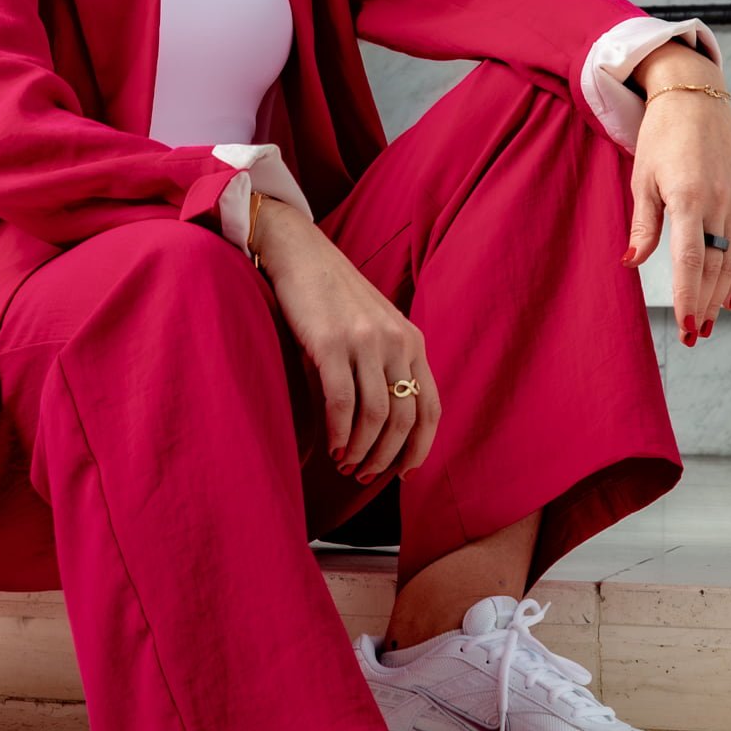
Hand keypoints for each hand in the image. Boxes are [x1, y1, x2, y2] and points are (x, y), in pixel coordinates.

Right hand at [252, 202, 438, 482]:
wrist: (300, 253)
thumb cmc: (332, 298)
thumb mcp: (372, 329)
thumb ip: (384, 369)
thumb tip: (379, 430)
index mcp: (412, 341)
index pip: (430, 408)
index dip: (419, 448)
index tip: (403, 473)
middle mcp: (395, 342)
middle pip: (404, 419)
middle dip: (386, 458)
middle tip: (365, 476)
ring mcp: (364, 342)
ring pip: (375, 416)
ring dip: (361, 450)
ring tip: (345, 465)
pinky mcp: (330, 343)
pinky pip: (341, 402)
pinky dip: (338, 433)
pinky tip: (331, 448)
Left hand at [622, 64, 730, 343]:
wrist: (695, 94)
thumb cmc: (661, 134)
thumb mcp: (642, 178)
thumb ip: (643, 225)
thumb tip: (632, 264)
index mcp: (689, 197)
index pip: (689, 260)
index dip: (687, 296)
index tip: (685, 326)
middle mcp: (718, 202)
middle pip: (714, 266)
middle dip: (704, 305)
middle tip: (696, 337)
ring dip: (721, 294)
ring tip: (711, 323)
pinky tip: (730, 293)